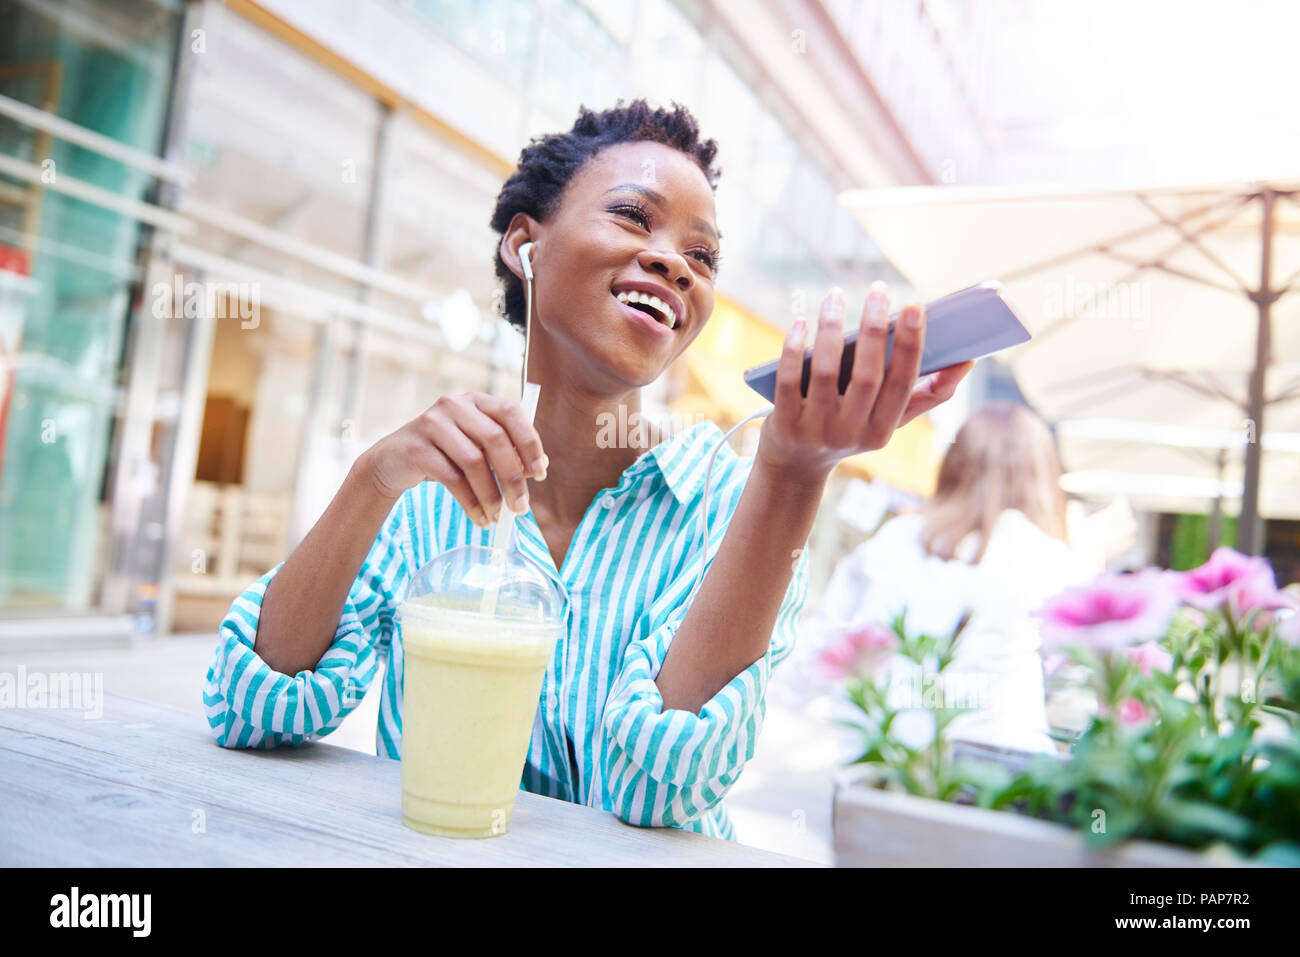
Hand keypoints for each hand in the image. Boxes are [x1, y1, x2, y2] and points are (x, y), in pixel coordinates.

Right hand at [359, 392, 547, 526]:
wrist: (391, 461)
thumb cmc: (443, 454)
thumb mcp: (475, 447)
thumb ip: (505, 452)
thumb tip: (538, 467)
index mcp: (476, 401)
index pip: (511, 413)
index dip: (530, 443)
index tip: (540, 473)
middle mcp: (454, 405)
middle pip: (495, 439)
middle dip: (513, 477)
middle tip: (521, 507)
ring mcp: (432, 423)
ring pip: (474, 461)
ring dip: (491, 495)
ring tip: (497, 517)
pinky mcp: (416, 448)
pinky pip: (452, 479)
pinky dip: (471, 503)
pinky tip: (480, 517)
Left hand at [756, 283, 973, 484]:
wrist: (797, 463)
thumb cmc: (852, 428)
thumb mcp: (889, 419)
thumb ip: (929, 394)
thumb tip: (968, 361)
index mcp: (882, 430)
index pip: (902, 383)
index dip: (909, 345)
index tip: (914, 306)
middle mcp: (850, 434)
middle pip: (866, 376)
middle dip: (873, 329)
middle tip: (879, 290)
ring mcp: (814, 431)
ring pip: (824, 372)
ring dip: (831, 329)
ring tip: (836, 296)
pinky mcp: (783, 424)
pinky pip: (788, 379)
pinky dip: (794, 348)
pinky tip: (802, 323)